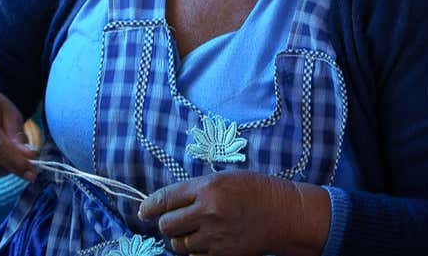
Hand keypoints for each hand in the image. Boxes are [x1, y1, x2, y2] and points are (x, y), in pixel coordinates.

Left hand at [138, 170, 330, 255]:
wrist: (284, 214)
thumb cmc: (255, 190)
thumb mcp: (223, 179)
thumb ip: (196, 190)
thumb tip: (168, 202)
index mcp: (207, 188)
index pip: (165, 199)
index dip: (150, 207)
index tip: (144, 211)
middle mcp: (207, 212)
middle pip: (167, 226)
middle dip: (167, 224)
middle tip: (174, 221)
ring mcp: (215, 237)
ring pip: (179, 245)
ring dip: (181, 239)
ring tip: (194, 231)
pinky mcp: (223, 255)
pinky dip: (196, 251)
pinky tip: (207, 242)